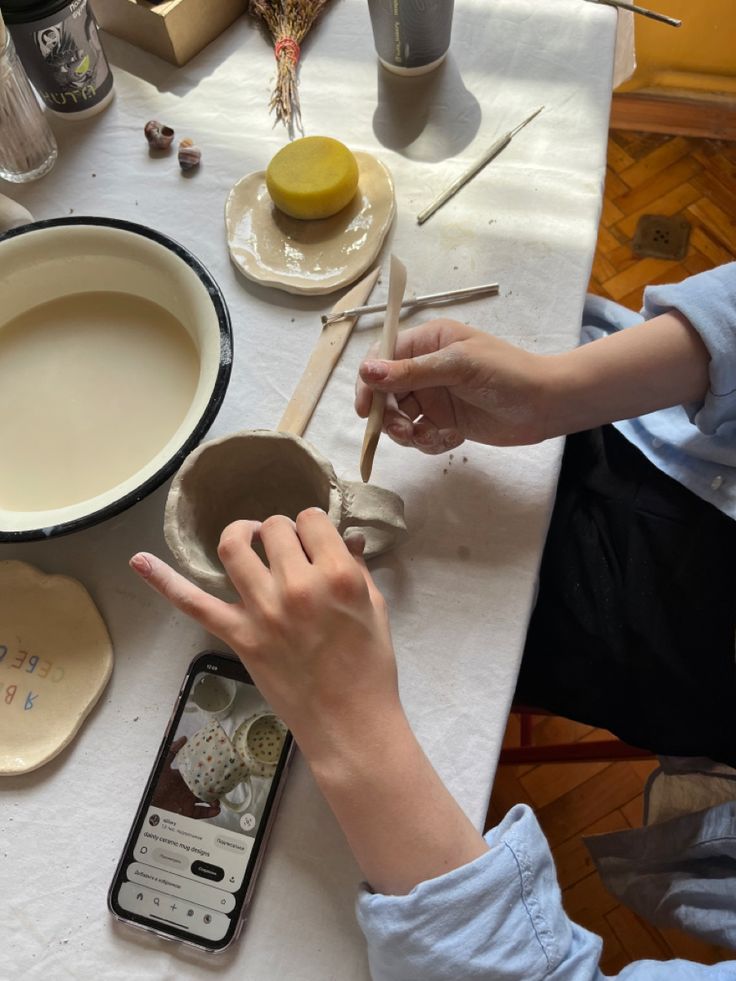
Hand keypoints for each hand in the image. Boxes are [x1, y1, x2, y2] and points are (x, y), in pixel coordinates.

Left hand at [130, 511, 400, 770]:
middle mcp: (298, 587)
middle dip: (279, 530)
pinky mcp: (239, 636)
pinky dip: (164, 581)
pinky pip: (195, 604)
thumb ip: (356, 569)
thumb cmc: (370, 667)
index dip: (311, 527)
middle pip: (273, 527)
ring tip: (247, 539)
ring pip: (234, 547)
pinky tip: (139, 561)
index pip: (310, 520)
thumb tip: (341, 539)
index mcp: (338, 576)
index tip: (312, 542)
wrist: (349, 722)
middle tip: (285, 548)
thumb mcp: (375, 609)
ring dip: (239, 534)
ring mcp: (263, 612)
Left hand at [150, 737, 220, 818]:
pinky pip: (201, 813)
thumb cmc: (155, 786)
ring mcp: (187, 801)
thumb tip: (184, 738)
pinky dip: (209, 812)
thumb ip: (172, 752)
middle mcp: (186, 789)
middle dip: (214, 786)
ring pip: (205, 799)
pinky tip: (216, 810)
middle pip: (204, 786)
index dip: (207, 770)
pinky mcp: (187, 812)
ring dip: (214, 800)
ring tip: (218, 801)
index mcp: (182, 777)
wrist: (149, 808)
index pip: (197, 772)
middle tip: (222, 785)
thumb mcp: (163, 766)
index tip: (217, 768)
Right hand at [355, 318, 550, 452]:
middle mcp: (426, 368)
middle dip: (389, 414)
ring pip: (400, 418)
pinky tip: (451, 438)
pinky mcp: (445, 421)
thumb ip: (412, 371)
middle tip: (403, 431)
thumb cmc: (507, 373)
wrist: (545, 404)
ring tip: (428, 436)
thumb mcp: (458, 365)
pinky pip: (420, 435)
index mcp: (428, 342)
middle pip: (386, 392)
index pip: (383, 356)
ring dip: (407, 432)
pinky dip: (429, 441)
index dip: (370, 382)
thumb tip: (367, 371)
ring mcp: (435, 396)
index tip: (366, 408)